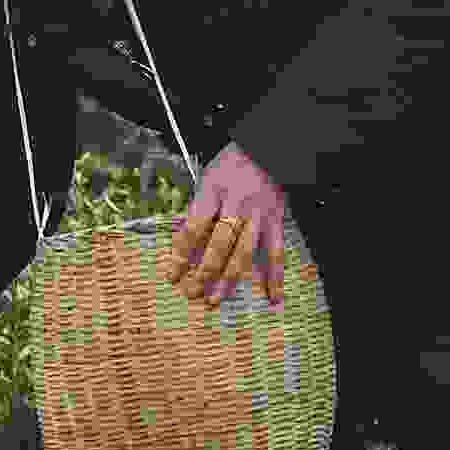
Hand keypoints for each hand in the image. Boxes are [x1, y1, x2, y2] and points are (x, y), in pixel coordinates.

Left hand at [170, 146, 292, 307]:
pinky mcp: (277, 220)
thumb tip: (182, 244)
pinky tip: (272, 297)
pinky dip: (275, 276)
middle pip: (219, 244)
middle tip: (191, 293)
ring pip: (244, 252)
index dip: (181, 253)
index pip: (194, 227)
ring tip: (215, 300)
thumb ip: (197, 209)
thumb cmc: (232, 165)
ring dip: (229, 279)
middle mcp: (238, 204)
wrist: (267, 149)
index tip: (171, 274)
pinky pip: (276, 252)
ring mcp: (260, 214)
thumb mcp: (206, 179)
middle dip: (204, 271)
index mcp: (215, 191)